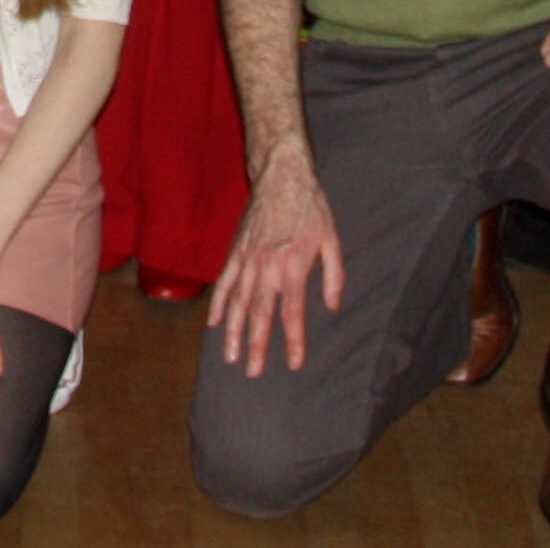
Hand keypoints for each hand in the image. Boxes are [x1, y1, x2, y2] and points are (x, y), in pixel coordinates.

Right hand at [208, 143, 342, 376]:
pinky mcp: (236, 251)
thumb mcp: (332, 240)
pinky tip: (214, 325)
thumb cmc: (311, 208)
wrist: (281, 176)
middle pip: (260, 314)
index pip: (293, 312)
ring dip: (234, 332)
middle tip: (253, 373)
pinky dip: (219, 304)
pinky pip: (225, 282)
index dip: (295, 340)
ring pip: (238, 302)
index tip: (295, 364)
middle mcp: (267, 266)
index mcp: (294, 266)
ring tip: (231, 357)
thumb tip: (334, 307)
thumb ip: (335, 276)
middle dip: (257, 346)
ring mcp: (248, 259)